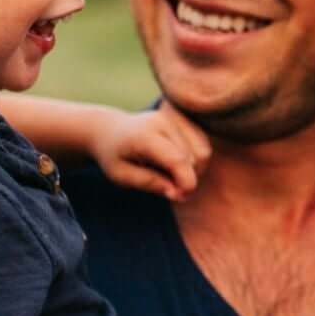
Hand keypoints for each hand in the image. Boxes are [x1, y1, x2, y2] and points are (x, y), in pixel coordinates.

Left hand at [94, 102, 210, 201]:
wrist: (111, 130)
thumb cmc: (114, 156)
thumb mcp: (120, 175)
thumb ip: (148, 182)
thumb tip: (176, 193)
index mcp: (144, 135)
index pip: (176, 159)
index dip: (185, 181)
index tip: (181, 197)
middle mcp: (163, 121)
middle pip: (194, 157)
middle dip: (187, 179)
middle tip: (171, 192)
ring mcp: (175, 118)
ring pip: (203, 151)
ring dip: (194, 171)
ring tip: (173, 178)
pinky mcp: (184, 119)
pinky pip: (203, 144)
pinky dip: (196, 160)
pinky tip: (178, 166)